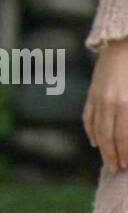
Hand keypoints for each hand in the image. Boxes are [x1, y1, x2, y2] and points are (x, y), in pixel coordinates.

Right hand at [82, 38, 127, 171]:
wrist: (123, 42)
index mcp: (127, 104)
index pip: (126, 138)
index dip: (127, 155)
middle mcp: (111, 103)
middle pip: (110, 138)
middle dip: (115, 156)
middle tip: (118, 170)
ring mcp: (99, 98)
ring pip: (98, 130)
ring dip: (103, 149)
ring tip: (109, 162)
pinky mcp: (92, 92)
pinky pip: (88, 117)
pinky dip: (91, 131)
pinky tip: (96, 142)